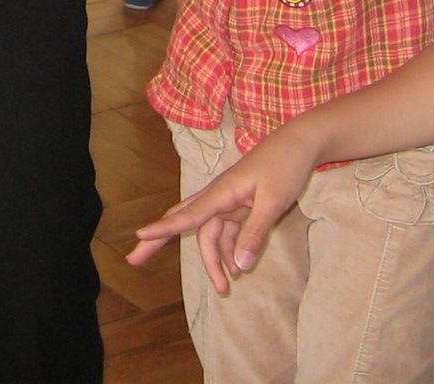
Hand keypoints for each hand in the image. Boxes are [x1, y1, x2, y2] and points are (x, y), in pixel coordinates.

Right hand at [127, 124, 316, 293]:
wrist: (300, 144)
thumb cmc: (285, 167)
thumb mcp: (273, 202)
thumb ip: (254, 233)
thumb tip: (237, 265)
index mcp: (222, 192)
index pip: (188, 215)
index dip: (163, 228)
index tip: (140, 234)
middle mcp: (219, 197)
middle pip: (184, 222)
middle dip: (160, 241)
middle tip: (133, 260)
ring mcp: (229, 201)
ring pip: (210, 235)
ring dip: (215, 260)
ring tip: (226, 288)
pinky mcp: (241, 205)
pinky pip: (228, 232)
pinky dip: (230, 250)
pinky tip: (238, 268)